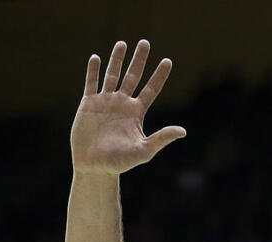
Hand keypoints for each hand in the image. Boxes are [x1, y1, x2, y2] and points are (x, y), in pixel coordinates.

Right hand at [72, 39, 186, 175]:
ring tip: (122, 43)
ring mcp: (105, 102)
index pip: (151, 89)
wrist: (95, 167)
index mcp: (136, 113)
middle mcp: (122, 104)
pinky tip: (96, 58)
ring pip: (112, 75)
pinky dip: (93, 71)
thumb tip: (183, 131)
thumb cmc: (120, 163)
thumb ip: (161, 138)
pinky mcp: (88, 104)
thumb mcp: (144, 151)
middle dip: (139, 60)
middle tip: (145, 42)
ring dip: (117, 59)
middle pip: (133, 76)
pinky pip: (91, 84)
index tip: (168, 61)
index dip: (159, 76)